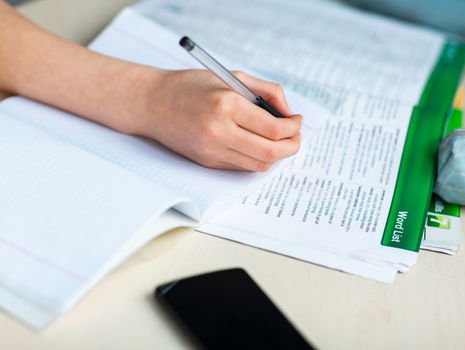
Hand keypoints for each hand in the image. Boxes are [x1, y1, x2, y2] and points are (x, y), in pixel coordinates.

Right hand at [134, 69, 301, 170]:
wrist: (153, 103)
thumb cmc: (193, 86)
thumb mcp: (233, 77)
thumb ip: (267, 92)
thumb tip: (289, 114)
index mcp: (227, 106)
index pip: (274, 130)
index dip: (293, 128)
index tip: (296, 121)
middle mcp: (219, 132)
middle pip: (271, 153)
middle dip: (291, 146)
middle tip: (295, 136)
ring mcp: (211, 151)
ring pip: (259, 164)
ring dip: (275, 155)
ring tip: (278, 140)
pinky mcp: (207, 162)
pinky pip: (242, 166)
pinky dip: (256, 158)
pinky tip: (257, 144)